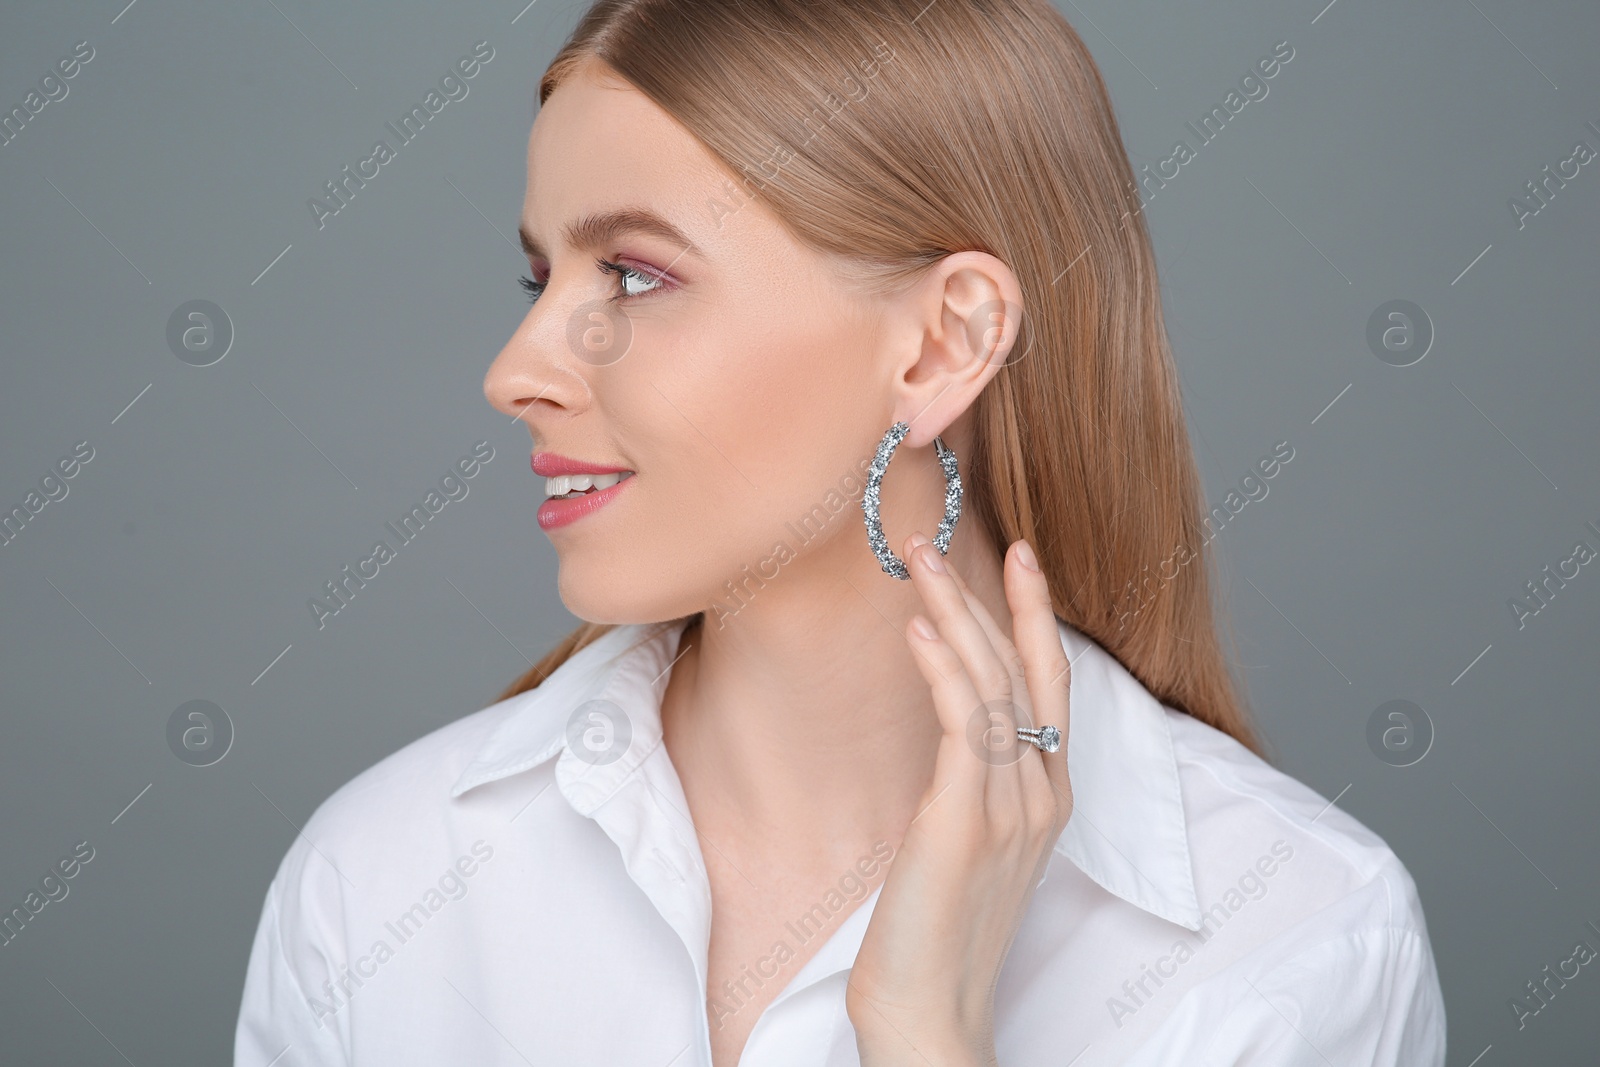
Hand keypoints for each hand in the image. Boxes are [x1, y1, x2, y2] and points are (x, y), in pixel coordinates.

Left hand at [847, 533, 1073, 1065]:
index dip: (1034, 618)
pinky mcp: (966, 822)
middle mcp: (1042, 795)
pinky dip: (942, 671)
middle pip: (1027, 671)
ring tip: (918, 559)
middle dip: (991, 596)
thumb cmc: (939, 932)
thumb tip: (952, 728)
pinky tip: (916, 631)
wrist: (930, 1014)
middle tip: (947, 536)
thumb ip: (973, 785)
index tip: (1017, 560)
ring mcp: (1011, 808)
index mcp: (1048, 798)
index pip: (1050, 687)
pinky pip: (964, 726)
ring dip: (955, 613)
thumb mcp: (969, 845)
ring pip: (994, 685)